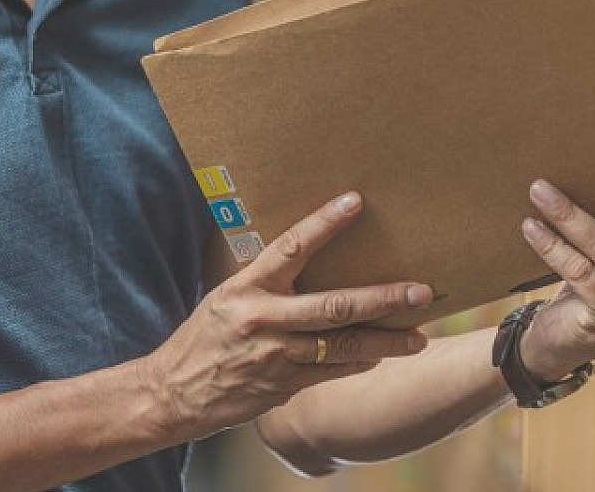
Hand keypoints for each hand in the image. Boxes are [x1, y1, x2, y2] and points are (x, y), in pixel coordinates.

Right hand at [137, 192, 433, 442]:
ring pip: (343, 347)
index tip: (355, 201)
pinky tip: (382, 354)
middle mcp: (263, 320)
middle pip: (334, 307)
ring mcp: (276, 357)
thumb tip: (311, 253)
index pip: (290, 247)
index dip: (323, 224)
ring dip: (386, 342)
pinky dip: (359, 363)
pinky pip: (332, 373)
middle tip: (421, 292)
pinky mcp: (283, 387)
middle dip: (383, 299)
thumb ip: (268, 280)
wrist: (173, 393)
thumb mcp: (229, 295)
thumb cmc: (207, 335)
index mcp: (247, 288)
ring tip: (419, 337)